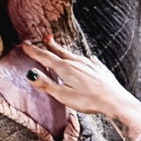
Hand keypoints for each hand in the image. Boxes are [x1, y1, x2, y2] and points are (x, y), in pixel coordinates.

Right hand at [24, 36, 140, 140]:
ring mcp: (90, 65)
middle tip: (44, 39)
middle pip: (60, 52)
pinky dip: (85, 59)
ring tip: (60, 48)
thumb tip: (30, 74)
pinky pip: (90, 61)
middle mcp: (77, 63)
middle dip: (50, 46)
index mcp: (66, 68)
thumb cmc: (89, 101)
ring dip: (65, 51)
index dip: (34, 51)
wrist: (115, 101)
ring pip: (74, 55)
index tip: (25, 45)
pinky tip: (89, 59)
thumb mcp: (63, 95)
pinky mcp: (100, 70)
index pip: (45, 57)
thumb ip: (46, 84)